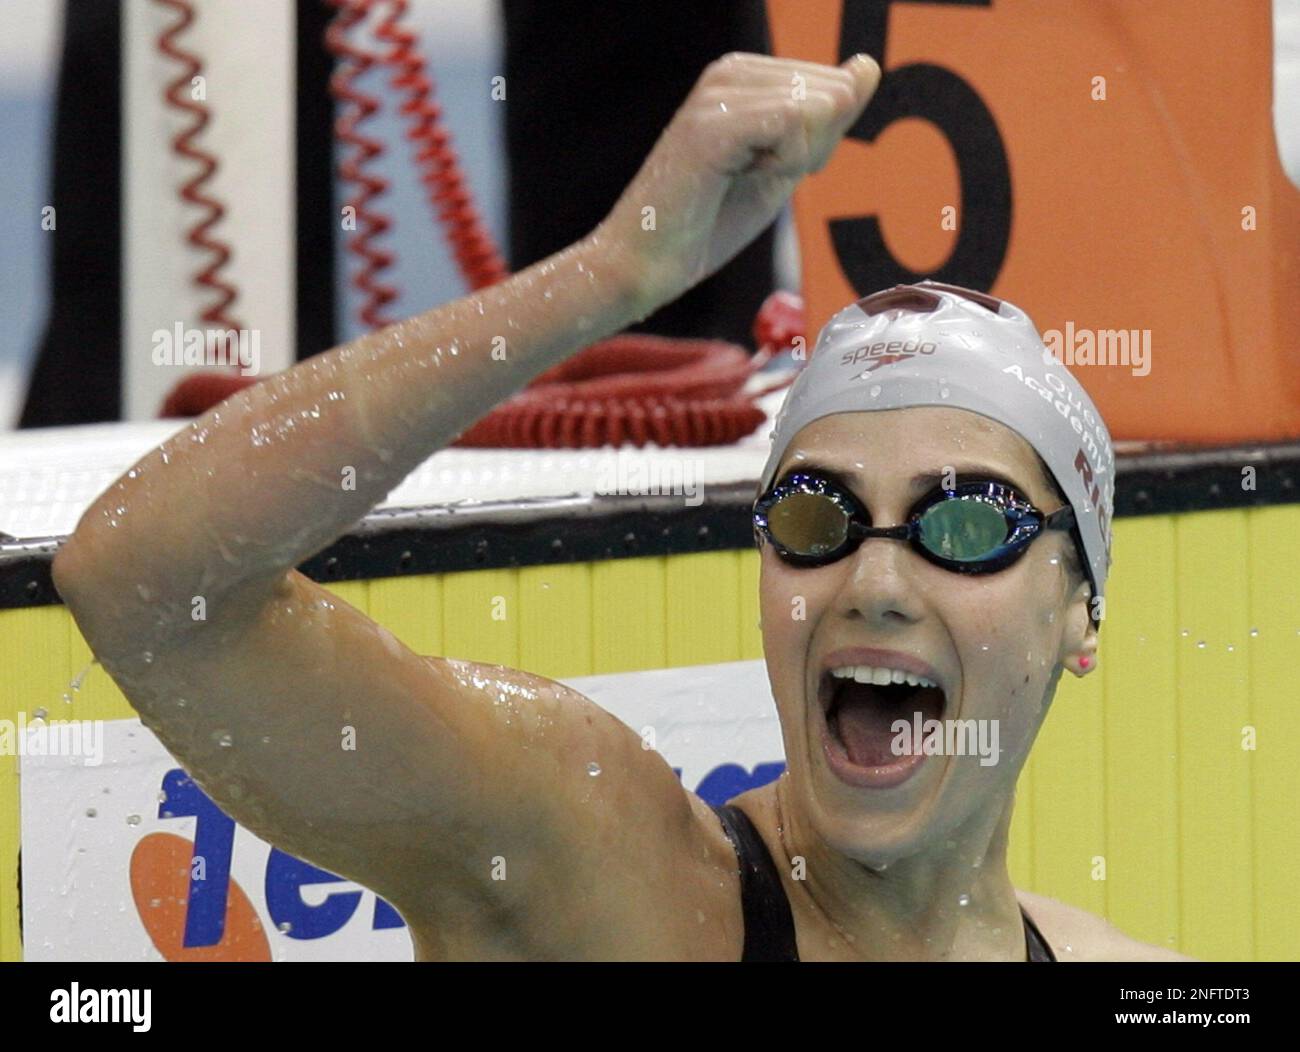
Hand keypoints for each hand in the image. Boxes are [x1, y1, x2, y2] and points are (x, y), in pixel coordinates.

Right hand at [597, 51, 879, 312]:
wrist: (648, 264)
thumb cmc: (708, 224)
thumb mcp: (786, 165)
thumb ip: (829, 118)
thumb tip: (868, 66)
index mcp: (745, 76)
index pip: (835, 86)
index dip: (821, 143)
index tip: (767, 171)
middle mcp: (730, 71)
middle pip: (832, 92)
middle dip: (813, 149)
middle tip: (753, 179)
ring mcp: (719, 92)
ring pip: (816, 106)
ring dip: (794, 159)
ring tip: (740, 180)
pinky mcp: (714, 120)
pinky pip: (793, 122)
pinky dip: (784, 163)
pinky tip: (742, 179)